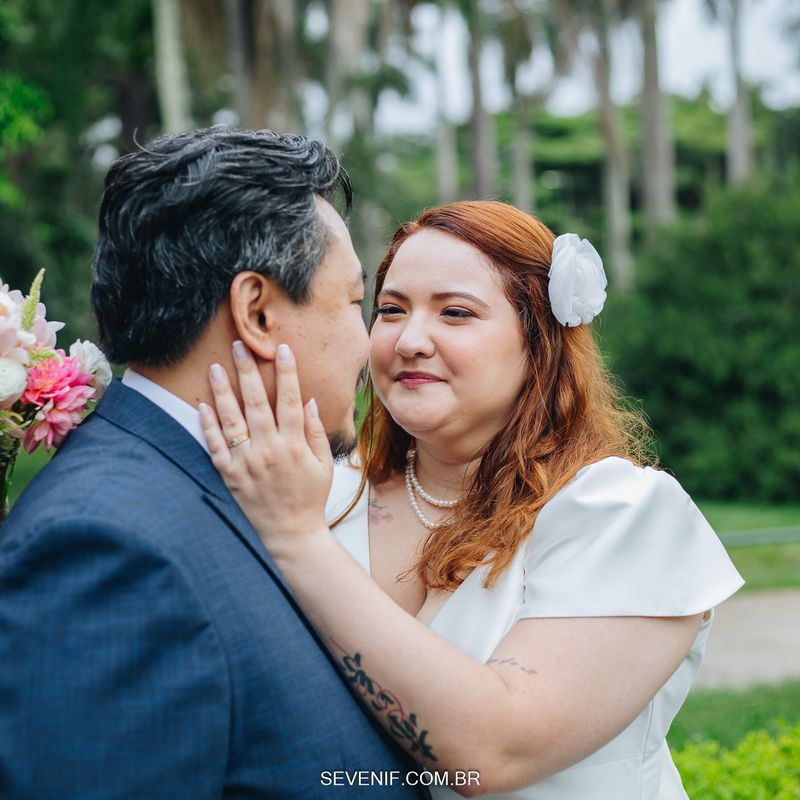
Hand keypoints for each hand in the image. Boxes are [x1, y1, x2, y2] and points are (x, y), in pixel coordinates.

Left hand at [199, 341, 332, 553]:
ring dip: (222, 391)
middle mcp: (268, 450)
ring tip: (215, 368)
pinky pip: (214, 446)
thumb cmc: (309, 498)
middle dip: (248, 371)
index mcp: (294, 445)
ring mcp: (246, 463)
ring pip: (231, 420)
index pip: (289, 400)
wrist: (289, 535)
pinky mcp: (229, 476)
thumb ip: (315, 432)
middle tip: (239, 346)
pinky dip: (207, 425)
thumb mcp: (323, 465)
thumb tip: (308, 401)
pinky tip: (202, 405)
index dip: (286, 373)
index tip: (281, 349)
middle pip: (255, 403)